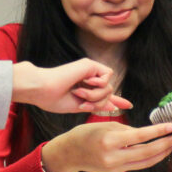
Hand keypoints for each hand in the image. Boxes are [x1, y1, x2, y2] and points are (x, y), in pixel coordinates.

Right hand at [11, 59, 133, 114]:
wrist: (43, 91)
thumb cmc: (54, 100)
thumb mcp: (80, 106)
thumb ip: (98, 104)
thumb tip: (114, 106)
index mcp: (85, 89)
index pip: (104, 94)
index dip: (117, 100)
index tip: (128, 105)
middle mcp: (88, 79)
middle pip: (108, 94)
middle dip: (98, 103)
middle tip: (82, 105)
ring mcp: (89, 71)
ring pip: (109, 87)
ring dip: (95, 96)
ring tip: (79, 94)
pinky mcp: (89, 64)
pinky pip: (107, 76)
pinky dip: (99, 84)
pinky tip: (85, 83)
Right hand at [41, 121, 171, 171]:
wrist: (69, 153)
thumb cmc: (86, 133)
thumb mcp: (105, 125)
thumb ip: (127, 130)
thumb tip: (146, 133)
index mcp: (110, 141)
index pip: (140, 137)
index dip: (158, 132)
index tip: (171, 126)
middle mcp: (114, 157)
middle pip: (147, 153)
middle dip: (166, 144)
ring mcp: (116, 167)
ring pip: (145, 162)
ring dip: (162, 153)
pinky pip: (138, 164)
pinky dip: (151, 157)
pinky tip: (159, 150)